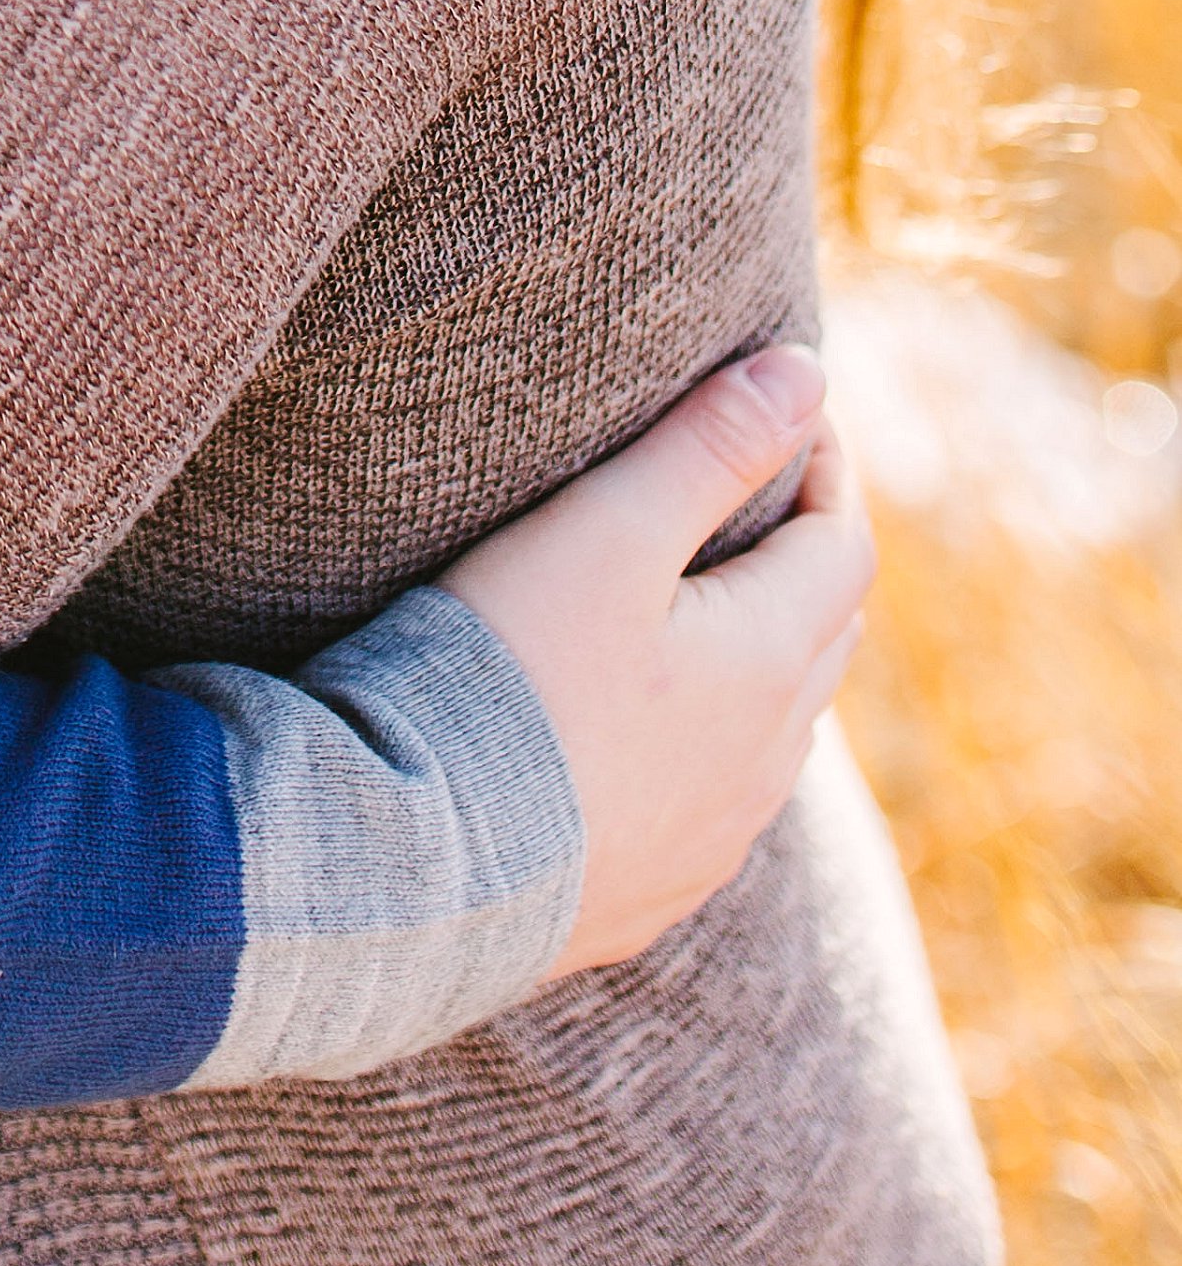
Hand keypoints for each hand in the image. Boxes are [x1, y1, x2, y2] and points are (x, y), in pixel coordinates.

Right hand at [442, 347, 872, 975]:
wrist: (423, 867)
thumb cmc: (509, 674)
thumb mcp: (606, 532)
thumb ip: (708, 448)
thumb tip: (807, 374)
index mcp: (767, 663)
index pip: (842, 548)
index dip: (825, 470)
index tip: (789, 416)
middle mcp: (765, 761)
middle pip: (823, 636)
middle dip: (805, 556)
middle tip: (758, 495)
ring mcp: (714, 836)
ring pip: (777, 728)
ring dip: (765, 657)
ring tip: (709, 608)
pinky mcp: (654, 890)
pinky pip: (716, 804)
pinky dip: (712, 745)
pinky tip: (656, 737)